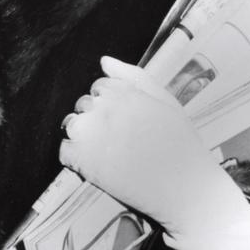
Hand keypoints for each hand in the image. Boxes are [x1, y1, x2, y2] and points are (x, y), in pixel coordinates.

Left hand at [60, 56, 249, 249]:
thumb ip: (133, 76)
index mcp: (123, 91)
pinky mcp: (81, 159)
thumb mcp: (164, 101)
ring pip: (71, 125)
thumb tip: (104, 60)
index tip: (126, 123)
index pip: (100, 86)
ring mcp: (90, 132)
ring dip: (84, 137)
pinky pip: (65, 151)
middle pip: (84, 105)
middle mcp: (103, 106)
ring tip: (109, 153)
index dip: (112, 105)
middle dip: (97, 119)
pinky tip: (99, 166)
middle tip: (120, 141)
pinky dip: (76, 158)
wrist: (184, 188)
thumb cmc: (180, 145)